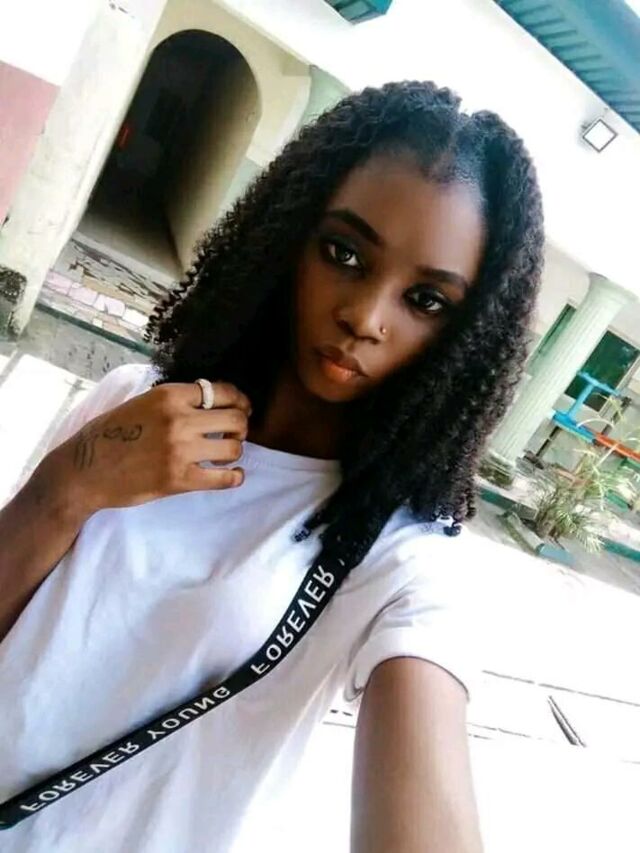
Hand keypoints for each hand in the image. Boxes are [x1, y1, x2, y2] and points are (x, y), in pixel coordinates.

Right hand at [48, 380, 250, 516]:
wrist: (85, 470)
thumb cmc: (110, 434)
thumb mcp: (142, 403)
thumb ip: (175, 401)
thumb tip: (210, 401)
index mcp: (169, 395)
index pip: (222, 391)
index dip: (240, 401)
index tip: (243, 409)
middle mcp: (179, 419)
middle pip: (236, 419)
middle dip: (241, 427)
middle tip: (235, 435)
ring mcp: (181, 450)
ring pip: (234, 448)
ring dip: (235, 452)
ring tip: (225, 456)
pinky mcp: (180, 479)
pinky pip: (224, 479)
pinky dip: (235, 478)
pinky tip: (233, 476)